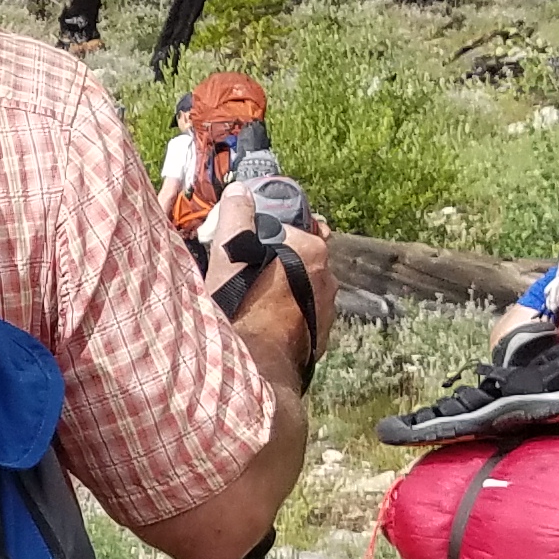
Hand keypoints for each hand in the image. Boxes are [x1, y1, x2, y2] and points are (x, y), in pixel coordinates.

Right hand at [201, 195, 333, 381]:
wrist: (258, 367)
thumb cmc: (243, 308)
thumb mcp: (230, 256)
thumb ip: (237, 218)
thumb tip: (240, 192)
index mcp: (312, 250)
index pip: (293, 229)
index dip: (270, 236)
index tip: (250, 247)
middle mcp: (328, 278)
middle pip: (300, 260)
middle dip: (279, 263)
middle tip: (248, 275)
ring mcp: (328, 309)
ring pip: (303, 289)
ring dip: (285, 291)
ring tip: (255, 302)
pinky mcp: (322, 336)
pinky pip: (305, 316)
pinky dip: (290, 316)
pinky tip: (266, 324)